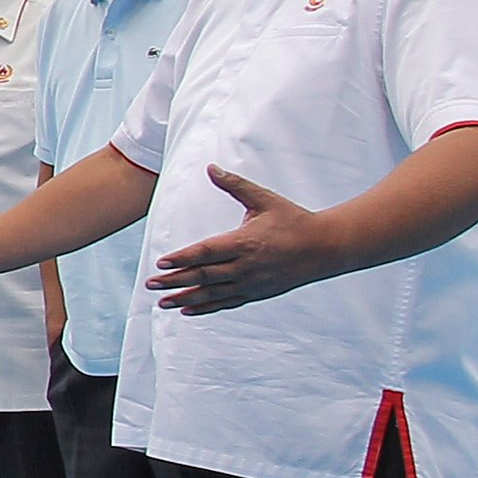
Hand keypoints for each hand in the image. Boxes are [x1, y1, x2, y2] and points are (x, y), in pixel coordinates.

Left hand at [145, 168, 337, 315]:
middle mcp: (246, 266)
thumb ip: (235, 185)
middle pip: (204, 275)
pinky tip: (187, 310)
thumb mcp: (264, 200)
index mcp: (245, 242)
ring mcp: (252, 283)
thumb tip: (211, 167)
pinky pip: (227, 302)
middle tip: (150, 284)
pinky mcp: (258, 293)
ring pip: (213, 293)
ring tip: (162, 303)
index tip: (161, 262)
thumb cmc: (294, 220)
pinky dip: (206, 307)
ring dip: (186, 298)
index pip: (206, 252)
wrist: (327, 247)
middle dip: (175, 280)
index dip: (183, 258)